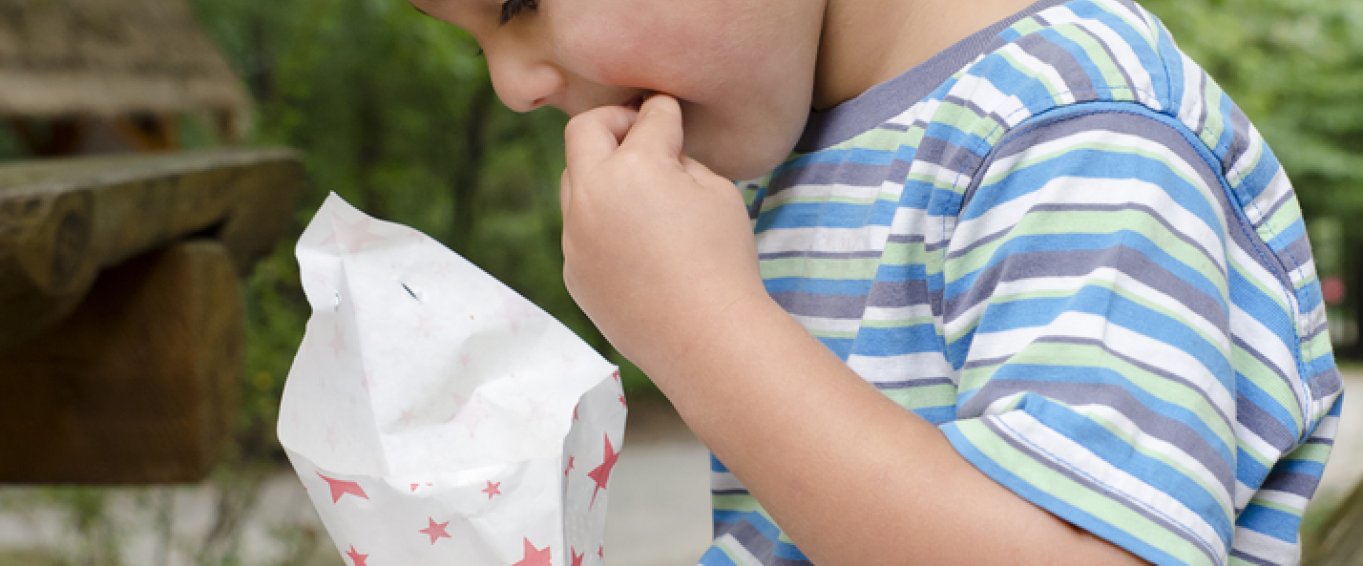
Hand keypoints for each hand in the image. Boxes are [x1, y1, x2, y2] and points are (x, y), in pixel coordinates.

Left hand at [560, 94, 766, 373]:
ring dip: (601, 175)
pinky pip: (580, 230)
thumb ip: (680, 159)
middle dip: (612, 122)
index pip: (647, 117)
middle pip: (583, 131)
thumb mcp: (717, 192)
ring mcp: (575, 236)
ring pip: (574, 182)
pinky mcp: (573, 271)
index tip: (668, 111)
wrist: (705, 338)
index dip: (664, 109)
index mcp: (633, 167)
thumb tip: (659, 151)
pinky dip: (601, 224)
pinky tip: (637, 246)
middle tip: (640, 135)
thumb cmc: (723, 261)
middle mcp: (592, 195)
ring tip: (641, 194)